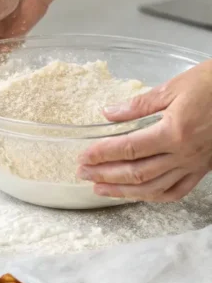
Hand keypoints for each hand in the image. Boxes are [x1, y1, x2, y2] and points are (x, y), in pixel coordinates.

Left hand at [77, 60, 211, 201]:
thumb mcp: (175, 87)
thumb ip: (139, 104)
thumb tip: (109, 113)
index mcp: (175, 132)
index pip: (129, 148)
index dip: (102, 154)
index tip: (83, 157)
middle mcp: (185, 153)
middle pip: (137, 172)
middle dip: (106, 175)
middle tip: (82, 174)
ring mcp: (195, 164)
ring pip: (154, 187)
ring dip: (123, 191)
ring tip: (100, 189)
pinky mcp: (204, 169)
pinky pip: (177, 191)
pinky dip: (154, 196)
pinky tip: (137, 194)